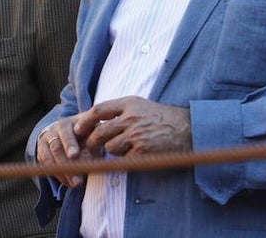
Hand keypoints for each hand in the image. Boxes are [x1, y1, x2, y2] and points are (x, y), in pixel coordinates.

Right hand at [36, 117, 92, 188]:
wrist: (70, 131)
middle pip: (56, 148)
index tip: (74, 155)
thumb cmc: (86, 132)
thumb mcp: (91, 131)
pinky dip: (58, 176)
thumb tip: (101, 150)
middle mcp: (53, 131)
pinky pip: (46, 167)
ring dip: (62, 174)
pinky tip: (69, 183)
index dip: (69, 144)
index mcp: (67, 123)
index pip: (66, 133)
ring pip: (48, 159)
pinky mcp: (40, 153)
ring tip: (76, 184)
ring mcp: (45, 142)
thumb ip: (94, 139)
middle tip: (77, 179)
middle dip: (66, 164)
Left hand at [74, 96, 191, 157]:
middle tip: (92, 150)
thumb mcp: (142, 105)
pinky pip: (123, 160)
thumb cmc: (164, 118)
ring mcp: (136, 134)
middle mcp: (131, 117)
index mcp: (129, 103)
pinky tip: (136, 156)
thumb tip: (97, 119)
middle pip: (99, 133)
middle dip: (93, 143)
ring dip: (114, 152)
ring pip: (110, 148)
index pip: (98, 110)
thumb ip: (121, 110)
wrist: (189, 128)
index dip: (84, 121)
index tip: (77, 129)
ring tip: (127, 149)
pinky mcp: (142, 150)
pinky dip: (126, 161)